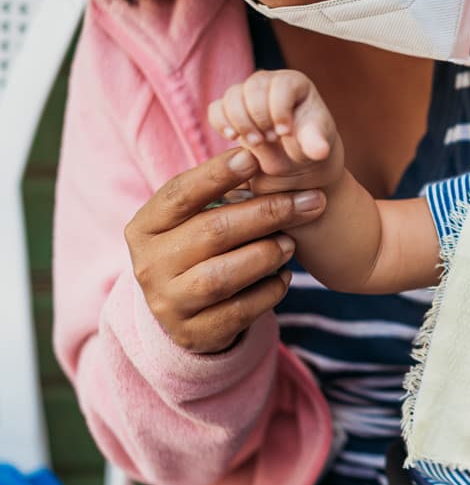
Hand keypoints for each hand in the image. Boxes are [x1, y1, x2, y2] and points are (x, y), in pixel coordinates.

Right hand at [124, 147, 326, 352]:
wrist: (191, 316)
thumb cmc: (202, 251)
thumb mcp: (198, 220)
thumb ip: (221, 193)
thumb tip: (262, 151)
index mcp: (144, 227)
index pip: (179, 194)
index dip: (216, 174)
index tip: (254, 157)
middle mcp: (148, 265)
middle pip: (212, 231)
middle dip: (268, 213)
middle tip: (310, 201)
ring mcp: (168, 302)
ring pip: (224, 275)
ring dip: (268, 254)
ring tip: (292, 244)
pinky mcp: (194, 333)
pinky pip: (240, 310)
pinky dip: (270, 291)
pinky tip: (285, 276)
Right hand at [207, 69, 343, 193]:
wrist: (292, 159)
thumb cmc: (308, 145)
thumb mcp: (316, 145)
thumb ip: (317, 144)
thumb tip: (320, 151)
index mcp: (294, 83)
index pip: (281, 84)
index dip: (279, 109)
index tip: (284, 133)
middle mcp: (269, 82)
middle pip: (253, 87)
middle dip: (259, 117)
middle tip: (272, 139)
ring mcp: (247, 93)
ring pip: (232, 96)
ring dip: (241, 122)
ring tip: (257, 143)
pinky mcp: (230, 109)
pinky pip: (216, 108)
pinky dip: (221, 123)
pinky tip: (233, 137)